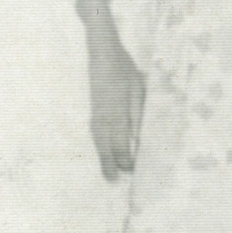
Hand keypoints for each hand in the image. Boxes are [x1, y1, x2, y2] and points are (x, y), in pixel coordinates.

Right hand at [87, 31, 143, 181]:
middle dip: (110, 162)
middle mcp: (104, 113)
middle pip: (106, 143)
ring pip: (98, 138)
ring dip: (102, 156)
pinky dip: (98, 144)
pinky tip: (101, 150)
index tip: (130, 169)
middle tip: (113, 181)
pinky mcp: (93, 108)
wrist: (102, 51)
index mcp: (117, 109)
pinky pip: (95, 131)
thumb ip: (138, 112)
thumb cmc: (124, 68)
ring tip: (106, 173)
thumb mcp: (138, 87)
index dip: (124, 155)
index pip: (120, 139)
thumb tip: (138, 137)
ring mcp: (96, 111)